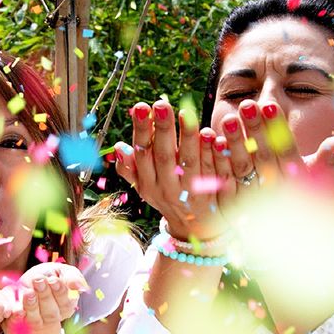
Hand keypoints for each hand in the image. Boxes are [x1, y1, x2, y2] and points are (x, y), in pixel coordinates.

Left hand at [0, 263, 86, 333]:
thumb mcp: (62, 271)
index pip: (66, 302)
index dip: (60, 292)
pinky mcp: (22, 321)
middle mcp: (54, 316)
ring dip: (32, 304)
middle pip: (51, 311)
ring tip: (29, 291)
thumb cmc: (49, 275)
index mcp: (67, 304)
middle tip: (38, 280)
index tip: (53, 280)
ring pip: (36, 318)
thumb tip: (80, 286)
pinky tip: (18, 309)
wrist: (28, 280)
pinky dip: (19, 316)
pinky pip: (20, 322)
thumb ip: (73, 277)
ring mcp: (38, 321)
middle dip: (44, 295)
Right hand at [114, 100, 229, 240]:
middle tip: (160, 104)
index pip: (143, 155)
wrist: (196, 230)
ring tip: (186, 112)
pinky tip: (213, 134)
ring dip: (187, 138)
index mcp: (149, 184)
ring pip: (189, 163)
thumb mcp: (145, 187)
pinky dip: (213, 153)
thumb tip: (119, 147)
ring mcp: (191, 192)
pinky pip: (213, 171)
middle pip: (164, 157)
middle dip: (161, 130)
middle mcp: (168, 189)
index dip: (141, 131)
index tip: (141, 107)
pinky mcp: (214, 193)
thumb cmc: (168, 198)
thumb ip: (131, 168)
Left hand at [213, 100, 333, 270]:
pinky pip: (222, 183)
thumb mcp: (315, 183)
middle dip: (254, 130)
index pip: (286, 151)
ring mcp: (252, 200)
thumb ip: (323, 162)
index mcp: (294, 182)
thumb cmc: (302, 203)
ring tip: (225, 118)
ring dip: (233, 143)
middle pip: (262, 157)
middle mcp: (274, 191)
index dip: (277, 129)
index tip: (269, 105)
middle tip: (246, 104)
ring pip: (241, 169)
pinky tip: (209, 141)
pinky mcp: (232, 206)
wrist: (284, 246)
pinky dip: (216, 162)